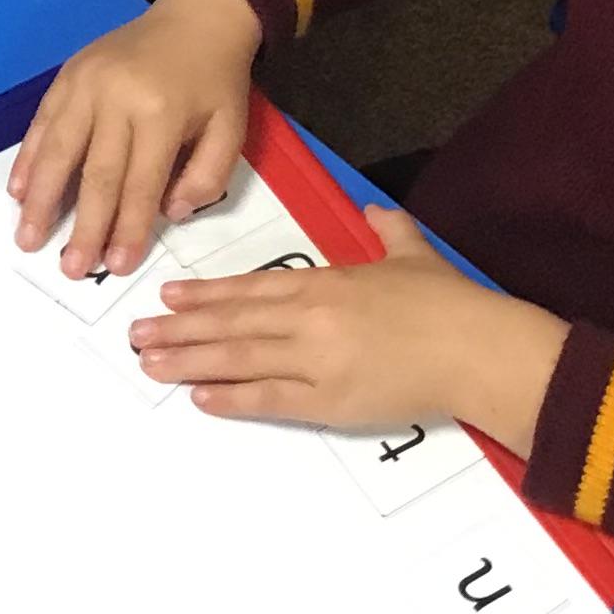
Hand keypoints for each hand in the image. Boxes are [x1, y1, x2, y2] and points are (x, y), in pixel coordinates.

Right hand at [9, 0, 261, 278]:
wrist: (197, 16)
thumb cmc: (215, 80)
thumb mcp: (232, 128)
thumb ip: (207, 176)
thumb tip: (167, 214)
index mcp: (161, 113)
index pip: (140, 183)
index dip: (128, 228)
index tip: (117, 266)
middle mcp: (117, 98)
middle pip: (95, 173)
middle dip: (82, 225)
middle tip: (70, 269)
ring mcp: (86, 83)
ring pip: (59, 149)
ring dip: (40, 198)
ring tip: (27, 238)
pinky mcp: (67, 75)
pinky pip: (43, 122)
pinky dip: (28, 158)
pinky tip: (18, 191)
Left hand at [132, 206, 571, 455]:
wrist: (477, 349)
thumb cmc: (450, 302)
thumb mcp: (413, 253)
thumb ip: (388, 230)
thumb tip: (375, 211)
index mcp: (326, 282)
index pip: (250, 287)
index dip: (205, 293)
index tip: (168, 294)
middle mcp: (310, 318)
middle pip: (231, 323)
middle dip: (179, 328)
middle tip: (136, 334)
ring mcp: (315, 362)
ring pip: (237, 360)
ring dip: (188, 361)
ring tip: (149, 364)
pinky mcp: (329, 402)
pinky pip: (268, 400)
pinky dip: (230, 398)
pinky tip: (198, 397)